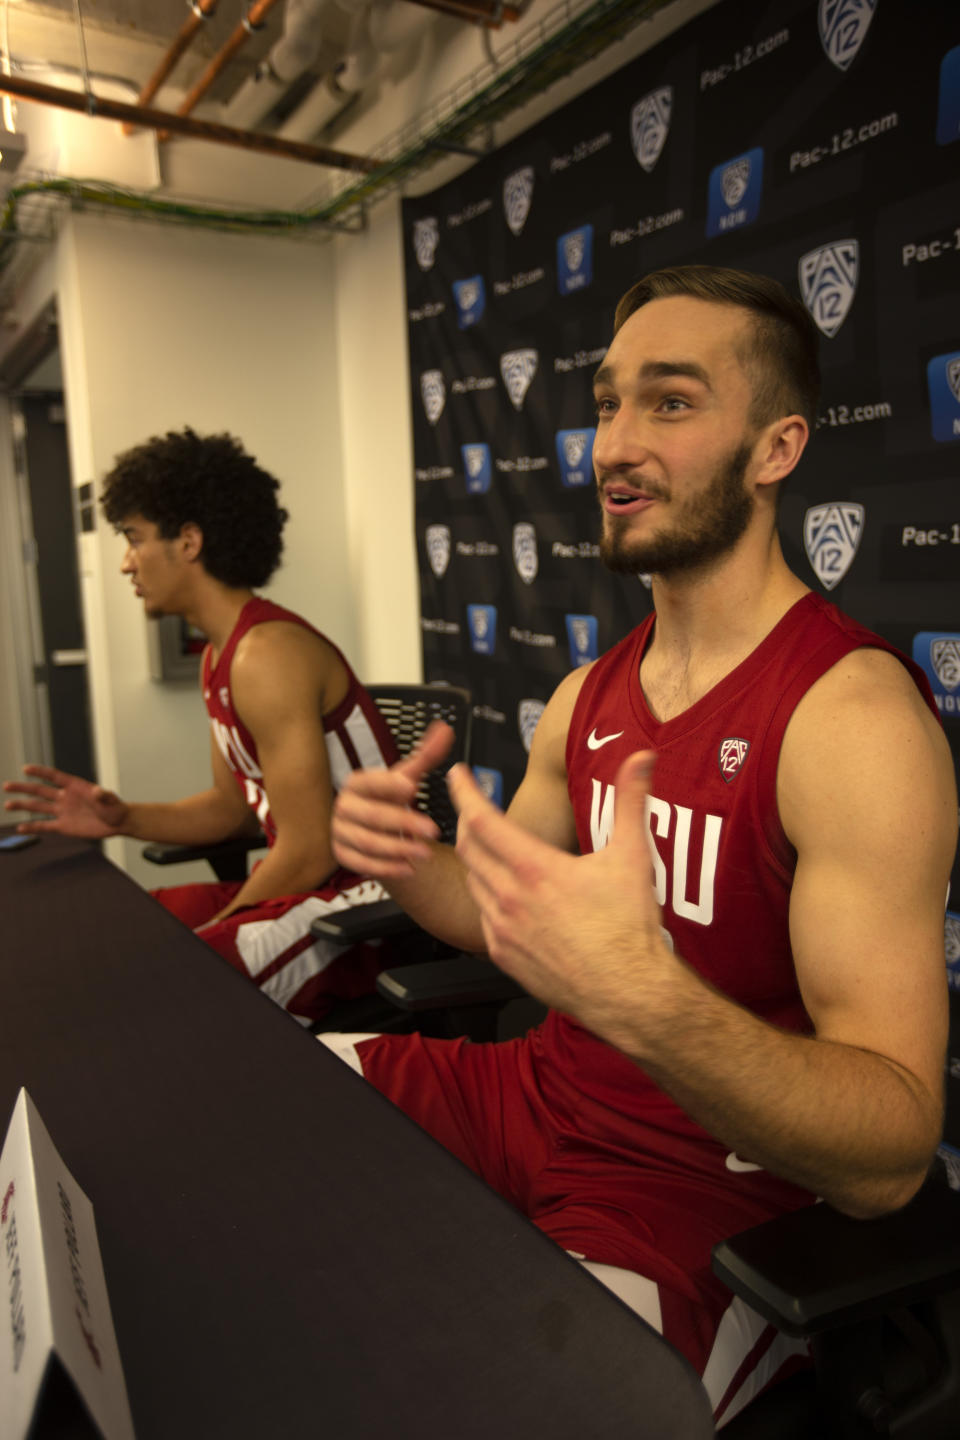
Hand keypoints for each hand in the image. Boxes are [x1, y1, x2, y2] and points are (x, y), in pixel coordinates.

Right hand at [2, 765, 128, 838]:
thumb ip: (104, 795)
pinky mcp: (63, 826)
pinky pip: (45, 826)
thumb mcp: (111, 800)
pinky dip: (33, 827)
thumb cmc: (115, 807)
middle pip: (40, 791)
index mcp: (75, 786)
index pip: (54, 777)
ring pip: (39, 808)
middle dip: (23, 788)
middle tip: (7, 785)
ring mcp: (62, 811)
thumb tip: (97, 790)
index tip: (26, 768)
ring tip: (8, 804)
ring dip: (23, 806)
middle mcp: (65, 797)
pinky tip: (20, 828)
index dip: (41, 772)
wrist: (117, 822)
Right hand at [331, 720, 453, 878]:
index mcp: (357, 783)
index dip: (390, 784)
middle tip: (433, 830)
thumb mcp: (408, 778)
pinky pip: (361, 863)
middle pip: (373, 815)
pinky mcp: (342, 854)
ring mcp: (340, 831)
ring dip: (399, 849)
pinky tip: (408, 868)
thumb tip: (444, 729)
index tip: (413, 788)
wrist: (375, 829)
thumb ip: (426, 755)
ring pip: (368, 842)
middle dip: (405, 823)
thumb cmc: (391, 800)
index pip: (370, 781)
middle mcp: (344, 806)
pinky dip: (386, 868)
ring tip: (425, 853)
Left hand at [448, 750, 676, 1044]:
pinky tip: (504, 892)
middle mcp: (509, 898)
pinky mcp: (503, 956)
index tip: (457, 774)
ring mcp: (502, 930)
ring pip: (473, 882)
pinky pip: (482, 916)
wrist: (626, 992)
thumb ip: (631, 801)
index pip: (482, 820)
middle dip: (467, 820)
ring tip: (489, 845)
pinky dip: (486, 896)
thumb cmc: (629, 927)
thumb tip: (642, 758)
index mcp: (535, 869)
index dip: (465, 792)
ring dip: (475, 858)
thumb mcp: (632, 856)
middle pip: (469, 847)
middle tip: (474, 805)